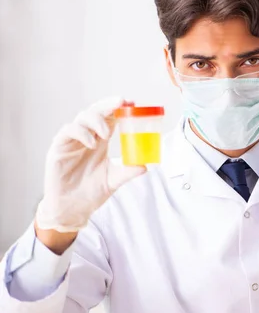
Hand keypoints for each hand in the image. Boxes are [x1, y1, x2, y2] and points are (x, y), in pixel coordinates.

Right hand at [35, 97, 146, 232]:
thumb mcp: (114, 180)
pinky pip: (68, 131)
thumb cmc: (92, 192)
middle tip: (121, 102)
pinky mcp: (58, 148)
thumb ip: (128, 172)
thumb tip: (146, 166)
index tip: (132, 103)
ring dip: (97, 120)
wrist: (72, 209)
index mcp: (100, 141)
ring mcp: (72, 141)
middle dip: (108, 104)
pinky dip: (81, 132)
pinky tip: (92, 143)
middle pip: (96, 112)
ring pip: (82, 117)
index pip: (110, 117)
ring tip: (107, 133)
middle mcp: (87, 137)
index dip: (119, 108)